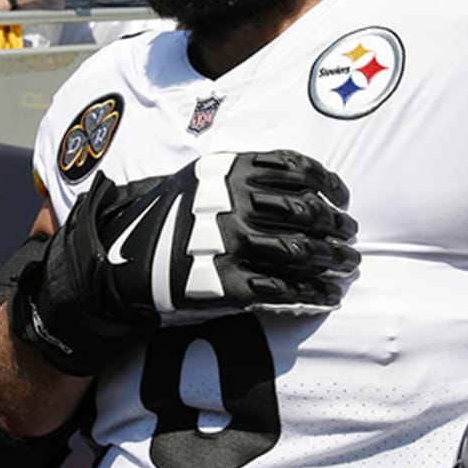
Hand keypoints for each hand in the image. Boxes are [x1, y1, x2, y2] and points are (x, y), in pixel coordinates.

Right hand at [12, 150, 358, 375]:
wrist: (116, 262)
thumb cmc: (165, 217)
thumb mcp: (198, 179)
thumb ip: (242, 175)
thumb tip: (301, 183)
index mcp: (227, 171)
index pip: (295, 169)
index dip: (328, 185)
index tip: (342, 198)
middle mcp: (230, 203)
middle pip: (305, 212)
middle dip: (338, 227)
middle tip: (352, 239)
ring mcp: (226, 244)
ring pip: (300, 252)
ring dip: (333, 262)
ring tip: (348, 268)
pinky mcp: (223, 285)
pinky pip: (281, 290)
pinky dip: (312, 294)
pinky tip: (327, 297)